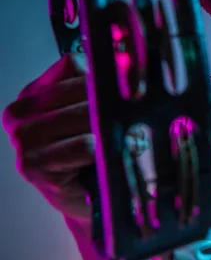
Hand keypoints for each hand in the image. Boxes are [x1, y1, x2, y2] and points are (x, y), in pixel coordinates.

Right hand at [1, 54, 148, 221]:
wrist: (88, 199)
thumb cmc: (92, 153)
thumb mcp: (92, 110)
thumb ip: (100, 84)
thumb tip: (128, 61)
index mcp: (33, 93)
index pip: (74, 64)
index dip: (108, 74)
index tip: (132, 86)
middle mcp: (20, 113)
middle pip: (82, 88)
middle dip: (115, 101)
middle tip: (141, 113)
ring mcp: (23, 139)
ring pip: (85, 115)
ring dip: (115, 126)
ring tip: (132, 136)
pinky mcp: (33, 165)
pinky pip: (84, 144)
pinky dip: (107, 148)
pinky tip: (115, 154)